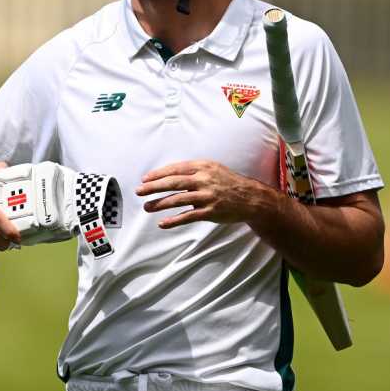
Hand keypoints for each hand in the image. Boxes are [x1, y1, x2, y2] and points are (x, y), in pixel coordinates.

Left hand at [135, 160, 278, 228]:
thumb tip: (169, 175)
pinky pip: (188, 216)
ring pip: (178, 199)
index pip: (175, 169)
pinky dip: (174, 220)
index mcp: (203, 167)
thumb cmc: (227, 182)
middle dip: (153, 187)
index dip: (158, 174)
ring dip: (160, 203)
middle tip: (139, 191)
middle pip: (173, 182)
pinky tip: (162, 223)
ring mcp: (207, 196)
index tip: (145, 179)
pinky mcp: (210, 212)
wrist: (250, 197)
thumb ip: (193, 170)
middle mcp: (204, 180)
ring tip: (147, 207)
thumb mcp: (212, 169)